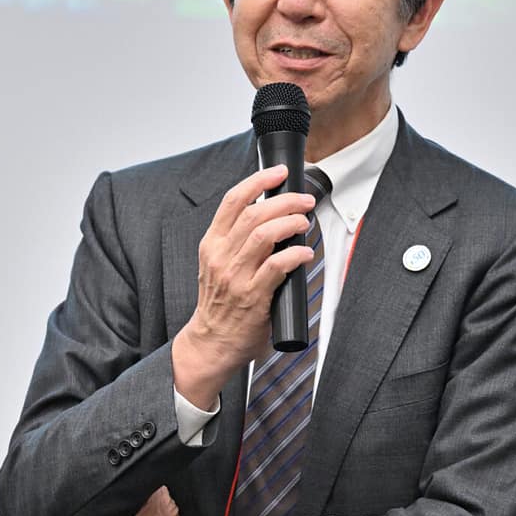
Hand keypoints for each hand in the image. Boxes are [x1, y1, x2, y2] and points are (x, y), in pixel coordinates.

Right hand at [173, 164, 314, 406]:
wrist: (210, 343)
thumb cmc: (220, 304)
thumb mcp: (217, 264)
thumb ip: (237, 242)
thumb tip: (273, 217)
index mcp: (212, 243)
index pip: (233, 201)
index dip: (258, 181)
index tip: (277, 173)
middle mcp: (221, 256)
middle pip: (254, 212)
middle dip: (285, 200)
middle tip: (304, 201)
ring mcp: (236, 276)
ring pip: (265, 234)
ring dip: (291, 222)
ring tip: (304, 222)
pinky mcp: (252, 296)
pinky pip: (277, 266)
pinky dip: (295, 254)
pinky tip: (304, 252)